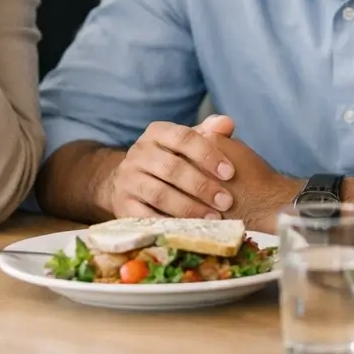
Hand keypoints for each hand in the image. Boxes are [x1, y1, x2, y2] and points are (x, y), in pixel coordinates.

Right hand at [100, 115, 298, 228]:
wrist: (131, 182)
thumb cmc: (171, 160)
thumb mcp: (188, 143)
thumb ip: (210, 132)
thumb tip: (227, 123)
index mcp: (157, 132)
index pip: (184, 137)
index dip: (208, 155)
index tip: (230, 173)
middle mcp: (138, 153)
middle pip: (172, 168)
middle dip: (202, 185)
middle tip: (226, 201)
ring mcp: (127, 179)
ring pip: (159, 194)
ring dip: (189, 208)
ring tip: (213, 218)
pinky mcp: (122, 205)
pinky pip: (146, 217)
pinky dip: (169, 224)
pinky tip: (190, 230)